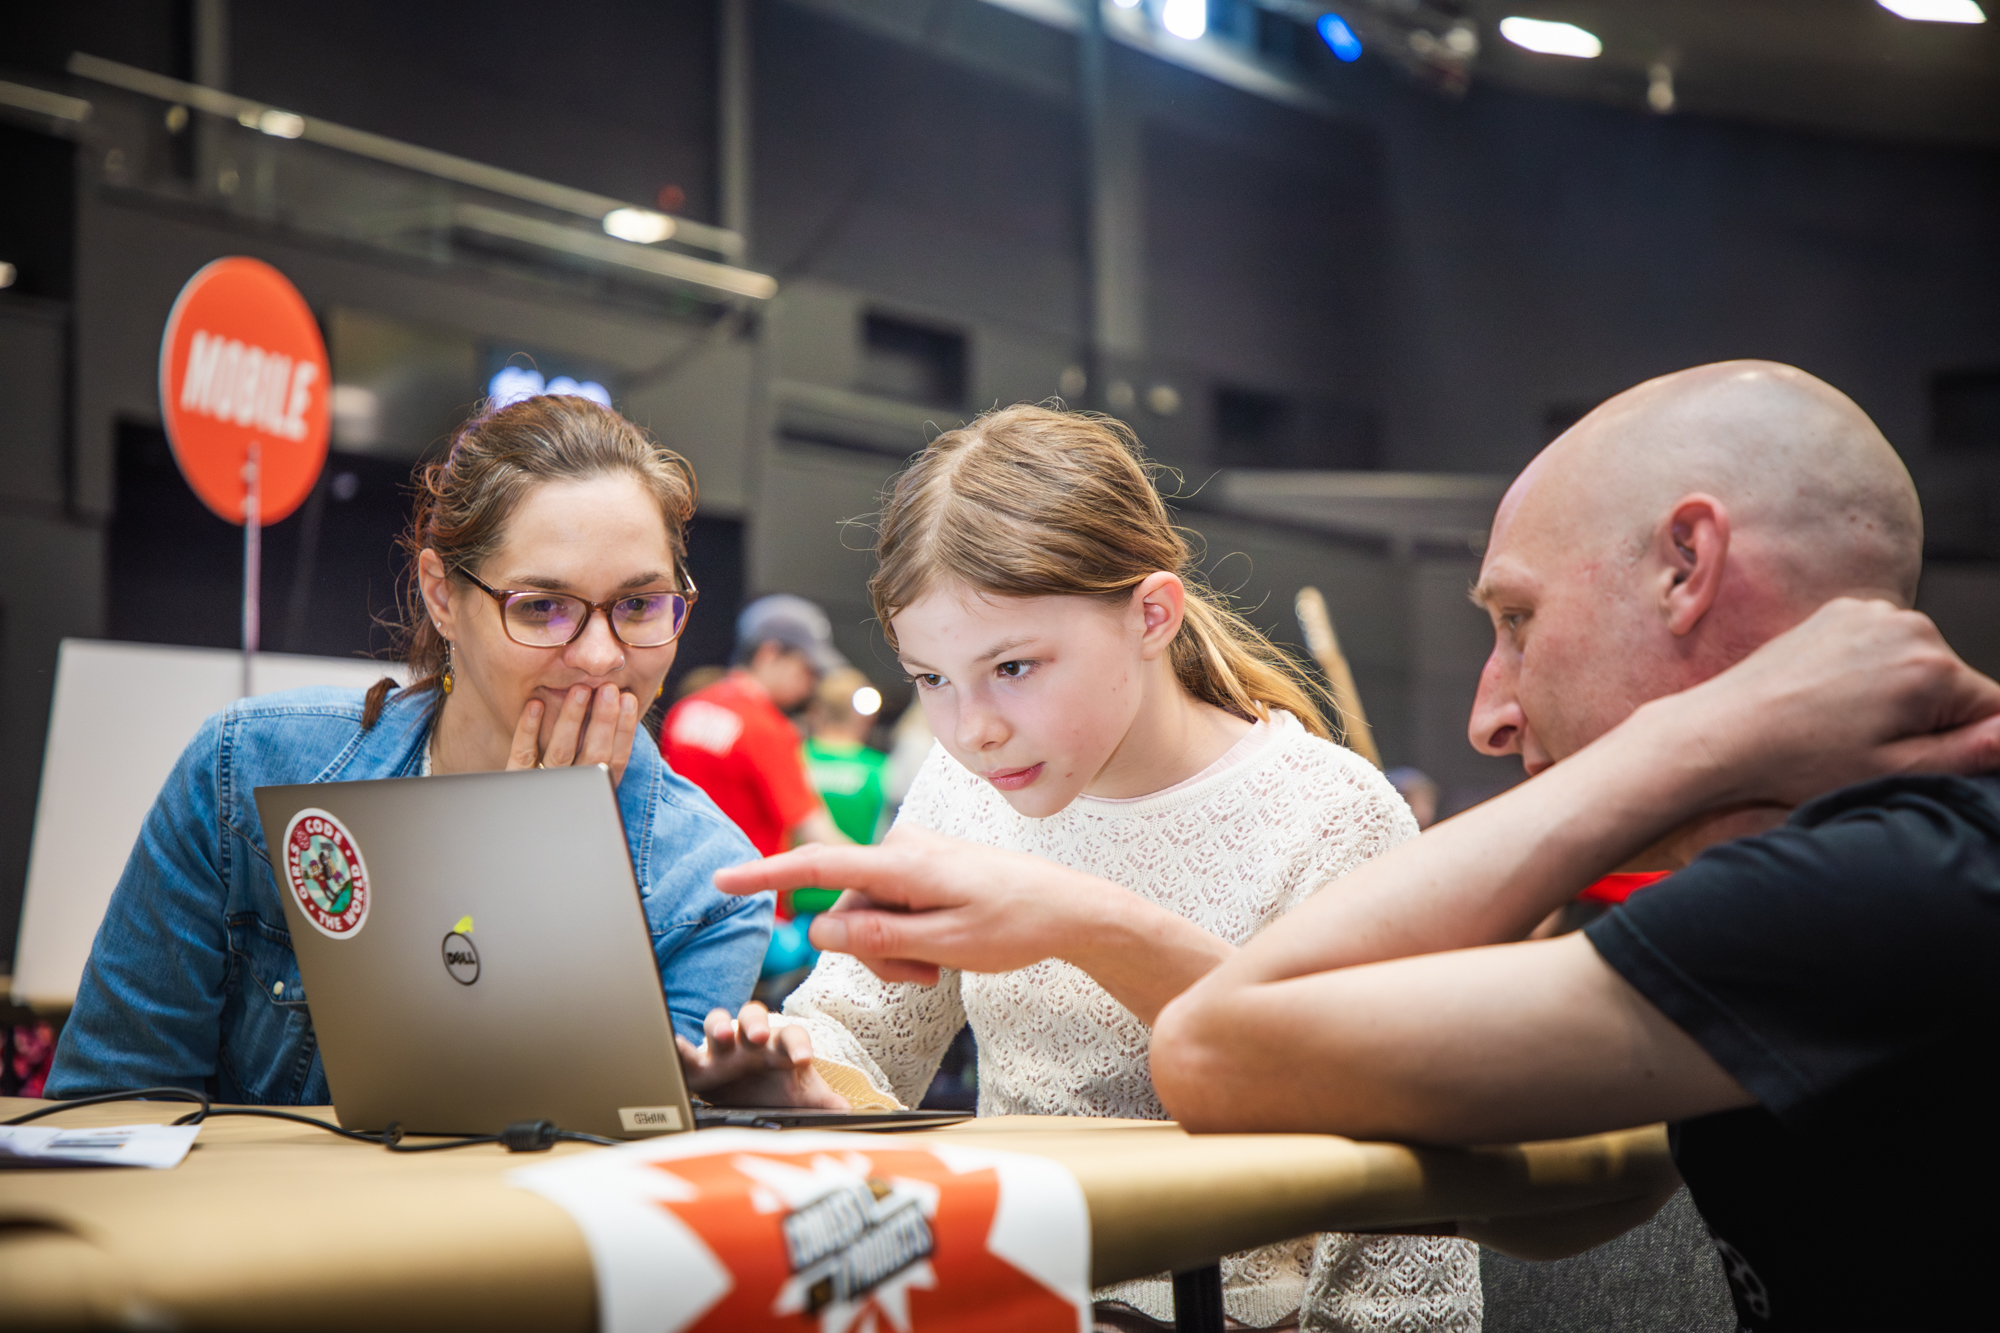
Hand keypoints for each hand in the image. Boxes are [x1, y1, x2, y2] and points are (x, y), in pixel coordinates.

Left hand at [506, 683, 640, 785]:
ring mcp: (544, 784)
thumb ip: (600, 750)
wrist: (522, 827)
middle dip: (603, 721)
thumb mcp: (586, 778)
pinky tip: (535, 705)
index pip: (616, 759)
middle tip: (608, 689)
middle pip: (593, 755)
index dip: (624, 730)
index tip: (628, 699)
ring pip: (561, 752)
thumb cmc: (562, 787)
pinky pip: (523, 754)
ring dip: (571, 719)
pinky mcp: (517, 779)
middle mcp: (573, 787)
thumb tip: (620, 708)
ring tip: (579, 690)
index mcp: (594, 787)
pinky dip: (528, 729)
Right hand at [675, 1002, 847, 1108]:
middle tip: (757, 1035)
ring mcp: (723, 1050)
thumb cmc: (779, 1091)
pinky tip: (674, 1046)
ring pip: (719, 1024)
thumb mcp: (805, 1099)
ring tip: (722, 1034)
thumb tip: (849, 1114)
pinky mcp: (698, 1065)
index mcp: (781, 1046)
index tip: (803, 1058)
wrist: (749, 1101)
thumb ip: (826, 1103)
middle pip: (754, 1018)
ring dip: (720, 1026)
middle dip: (755, 1024)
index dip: (798, 1044)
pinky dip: (679, 1048)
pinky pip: (686, 1053)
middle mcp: (751, 1042)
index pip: (793, 1036)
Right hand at [714, 825, 1106, 985]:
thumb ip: (879, 939)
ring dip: (893, 949)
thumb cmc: (1015, 924)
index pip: (819, 866)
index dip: (766, 875)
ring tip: (939, 962)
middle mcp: (900, 849)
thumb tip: (818, 929)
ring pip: (865, 916)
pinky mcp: (918, 866)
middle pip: (845, 909)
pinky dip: (905, 935)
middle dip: (873, 951)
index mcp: (904, 864)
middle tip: (926, 975)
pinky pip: (887, 907)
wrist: (1065, 908)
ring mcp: (910, 856)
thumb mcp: (946, 945)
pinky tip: (941, 947)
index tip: (723, 880)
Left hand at [1659, 598, 1999, 808]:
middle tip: (1870, 743)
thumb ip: (1970, 750)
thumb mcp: (1895, 770)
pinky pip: (1878, 644)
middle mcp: (1907, 626)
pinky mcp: (1837, 611)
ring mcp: (1868, 612)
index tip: (1918, 754)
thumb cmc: (1797, 758)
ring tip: (1842, 722)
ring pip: (1916, 662)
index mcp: (1930, 667)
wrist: (1721, 731)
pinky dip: (1866, 670)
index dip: (1965, 741)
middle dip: (1928, 716)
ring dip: (1896, 692)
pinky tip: (1828, 697)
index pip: (1993, 708)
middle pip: (1953, 682)